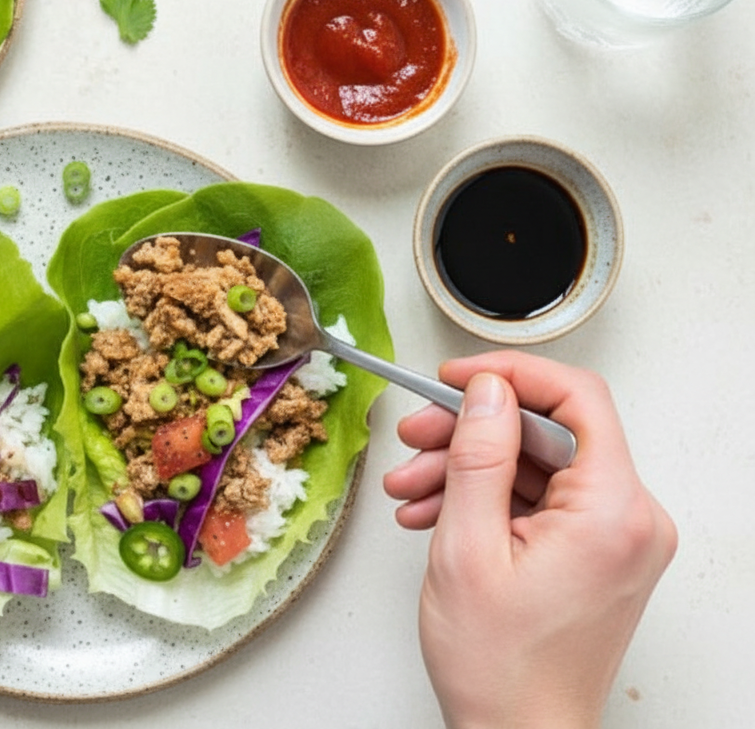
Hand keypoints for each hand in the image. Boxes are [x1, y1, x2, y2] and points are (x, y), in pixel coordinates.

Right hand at [383, 352, 675, 728]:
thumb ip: (479, 456)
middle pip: (549, 432)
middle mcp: (631, 520)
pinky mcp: (598, 553)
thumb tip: (488, 390)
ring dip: (468, 469)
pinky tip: (437, 514)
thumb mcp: (467, 547)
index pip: (578, 398)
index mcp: (614, 512)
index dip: (511, 374)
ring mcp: (617, 538)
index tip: (457, 377)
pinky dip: (488, 500)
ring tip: (411, 491)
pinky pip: (542, 500)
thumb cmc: (500, 668)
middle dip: (471, 432)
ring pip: (538, 466)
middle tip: (415, 439)